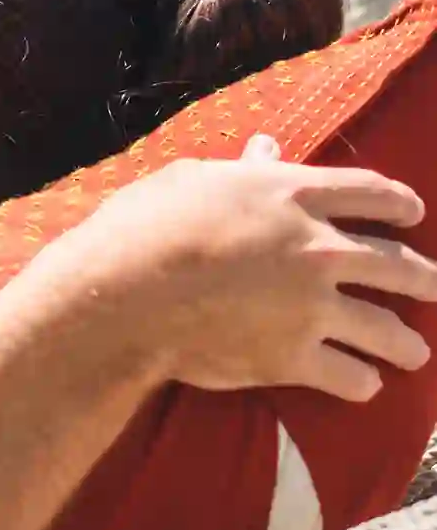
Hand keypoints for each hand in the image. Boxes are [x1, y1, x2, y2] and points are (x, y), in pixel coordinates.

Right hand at [33, 135, 436, 401]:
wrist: (124, 294)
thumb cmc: (145, 225)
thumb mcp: (191, 179)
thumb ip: (241, 169)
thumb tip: (268, 147)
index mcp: (290, 194)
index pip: (371, 192)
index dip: (400, 202)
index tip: (414, 212)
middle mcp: (316, 248)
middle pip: (400, 265)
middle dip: (428, 280)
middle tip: (436, 287)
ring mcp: (312, 306)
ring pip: (389, 330)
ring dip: (407, 344)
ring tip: (413, 351)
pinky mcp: (296, 357)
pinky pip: (353, 377)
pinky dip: (363, 382)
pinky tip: (364, 383)